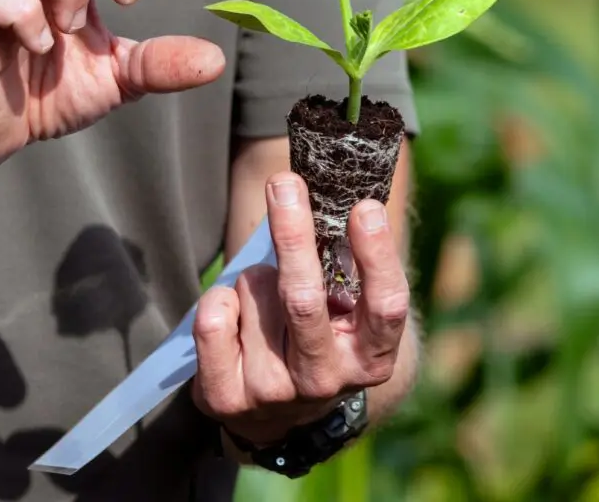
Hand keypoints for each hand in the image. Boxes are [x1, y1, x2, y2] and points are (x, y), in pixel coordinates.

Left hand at [191, 172, 410, 447]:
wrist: (278, 414)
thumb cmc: (319, 333)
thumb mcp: (346, 309)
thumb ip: (347, 265)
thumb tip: (342, 195)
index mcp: (371, 358)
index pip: (384, 305)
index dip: (376, 254)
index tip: (364, 206)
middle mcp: (325, 381)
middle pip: (304, 299)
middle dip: (292, 234)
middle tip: (284, 184)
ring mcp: (274, 393)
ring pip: (253, 293)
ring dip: (255, 275)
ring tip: (265, 297)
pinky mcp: (227, 397)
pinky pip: (213, 317)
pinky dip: (220, 296)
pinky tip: (233, 312)